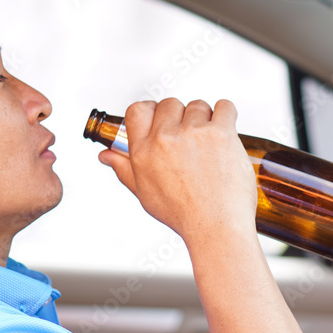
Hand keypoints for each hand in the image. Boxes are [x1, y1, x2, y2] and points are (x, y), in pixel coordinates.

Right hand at [98, 98, 256, 244]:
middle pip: (170, 104)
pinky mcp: (220, 133)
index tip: (161, 119)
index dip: (151, 111)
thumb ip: (124, 169)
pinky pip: (224, 106)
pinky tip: (225, 132)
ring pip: (198, 105)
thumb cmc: (184, 215)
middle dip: (180, 117)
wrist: (217, 227)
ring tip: (209, 145)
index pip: (138, 109)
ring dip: (204, 119)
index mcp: (143, 151)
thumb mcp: (145, 194)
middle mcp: (165, 139)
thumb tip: (106, 156)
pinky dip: (226, 114)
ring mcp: (193, 133)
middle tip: (190, 140)